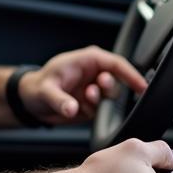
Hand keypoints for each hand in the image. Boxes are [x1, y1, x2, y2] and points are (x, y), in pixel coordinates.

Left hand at [17, 46, 146, 124]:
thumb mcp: (45, 90)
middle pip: (116, 80)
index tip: (141, 87)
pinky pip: (103, 110)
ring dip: (100, 101)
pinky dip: (96, 112)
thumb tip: (72, 108)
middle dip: (108, 88)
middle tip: (92, 92)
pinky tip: (81, 109)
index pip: (116, 64)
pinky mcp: (92, 105)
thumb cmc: (38, 86)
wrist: (30, 100)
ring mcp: (94, 89)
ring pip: (111, 96)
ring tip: (84, 101)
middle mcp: (94, 73)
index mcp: (88, 59)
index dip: (131, 74)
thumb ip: (59, 99)